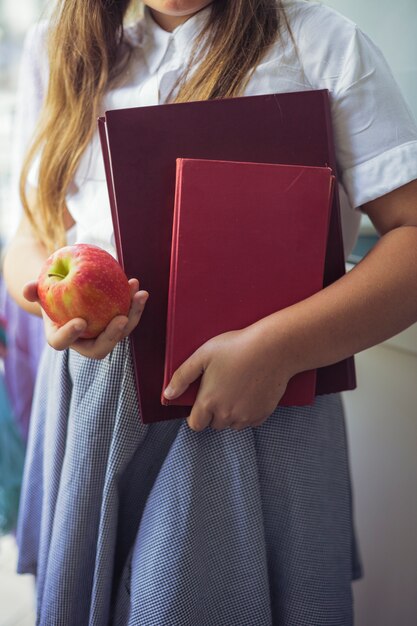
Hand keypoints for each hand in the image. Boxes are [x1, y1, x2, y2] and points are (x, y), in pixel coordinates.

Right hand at [23, 278, 148, 358]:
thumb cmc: (51, 293)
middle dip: (112, 335)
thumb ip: (33, 290)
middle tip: (121, 319)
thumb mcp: (40, 290)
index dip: (70, 335)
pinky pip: (128, 317)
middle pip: (101, 347)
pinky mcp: (117, 325)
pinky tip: (135, 284)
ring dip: (132, 315)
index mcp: (61, 338)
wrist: (67, 294)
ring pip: (120, 333)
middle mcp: (84, 342)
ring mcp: (103, 336)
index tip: (80, 321)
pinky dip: (133, 303)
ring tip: (139, 294)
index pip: (63, 342)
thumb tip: (28, 288)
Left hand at [163, 324, 292, 431]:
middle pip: (215, 424)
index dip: (197, 414)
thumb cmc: (236, 347)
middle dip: (215, 412)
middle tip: (222, 389)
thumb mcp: (202, 356)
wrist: (273, 348)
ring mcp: (246, 416)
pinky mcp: (263, 414)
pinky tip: (250, 391)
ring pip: (233, 424)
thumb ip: (182, 377)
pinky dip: (249, 411)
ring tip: (237, 388)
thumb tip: (168, 394)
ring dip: (232, 414)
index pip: (195, 424)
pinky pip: (251, 421)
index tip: (202, 401)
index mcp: (208, 402)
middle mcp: (227, 415)